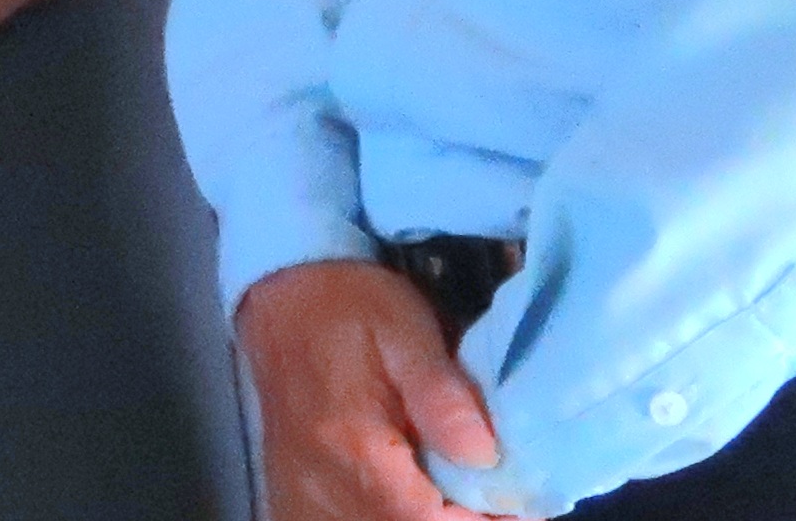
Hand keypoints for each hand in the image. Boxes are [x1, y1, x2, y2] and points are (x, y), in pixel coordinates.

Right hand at [240, 261, 502, 520]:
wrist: (280, 297)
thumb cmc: (350, 307)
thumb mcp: (406, 329)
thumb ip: (442, 393)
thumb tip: (484, 456)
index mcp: (353, 444)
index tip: (515, 506)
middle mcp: (322, 482)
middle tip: (490, 495)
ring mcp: (303, 495)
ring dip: (423, 517)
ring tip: (455, 493)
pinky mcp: (297, 495)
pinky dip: (390, 514)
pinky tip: (413, 495)